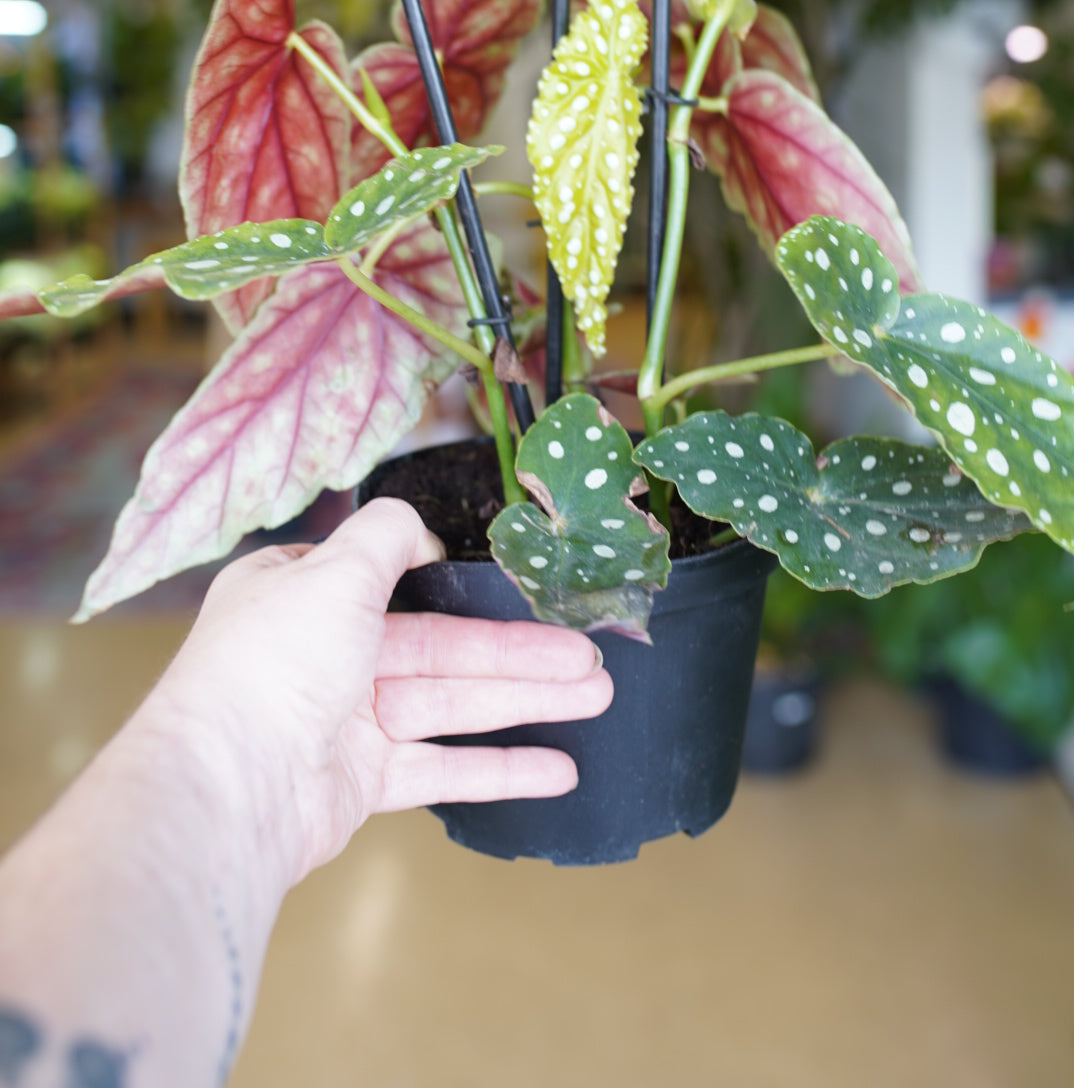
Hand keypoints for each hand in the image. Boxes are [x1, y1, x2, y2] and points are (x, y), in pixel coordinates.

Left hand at [146, 499, 612, 888]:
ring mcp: (344, 720)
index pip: (385, 577)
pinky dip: (498, 768)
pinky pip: (441, 766)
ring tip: (598, 696)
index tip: (511, 582)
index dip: (451, 579)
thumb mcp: (333, 570)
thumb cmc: (275, 664)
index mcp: (302, 594)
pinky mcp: (362, 782)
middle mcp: (322, 652)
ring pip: (451, 703)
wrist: (230, 788)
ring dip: (524, 699)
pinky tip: (558, 768)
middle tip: (592, 657)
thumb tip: (417, 530)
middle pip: (440, 645)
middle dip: (519, 651)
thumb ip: (385, 536)